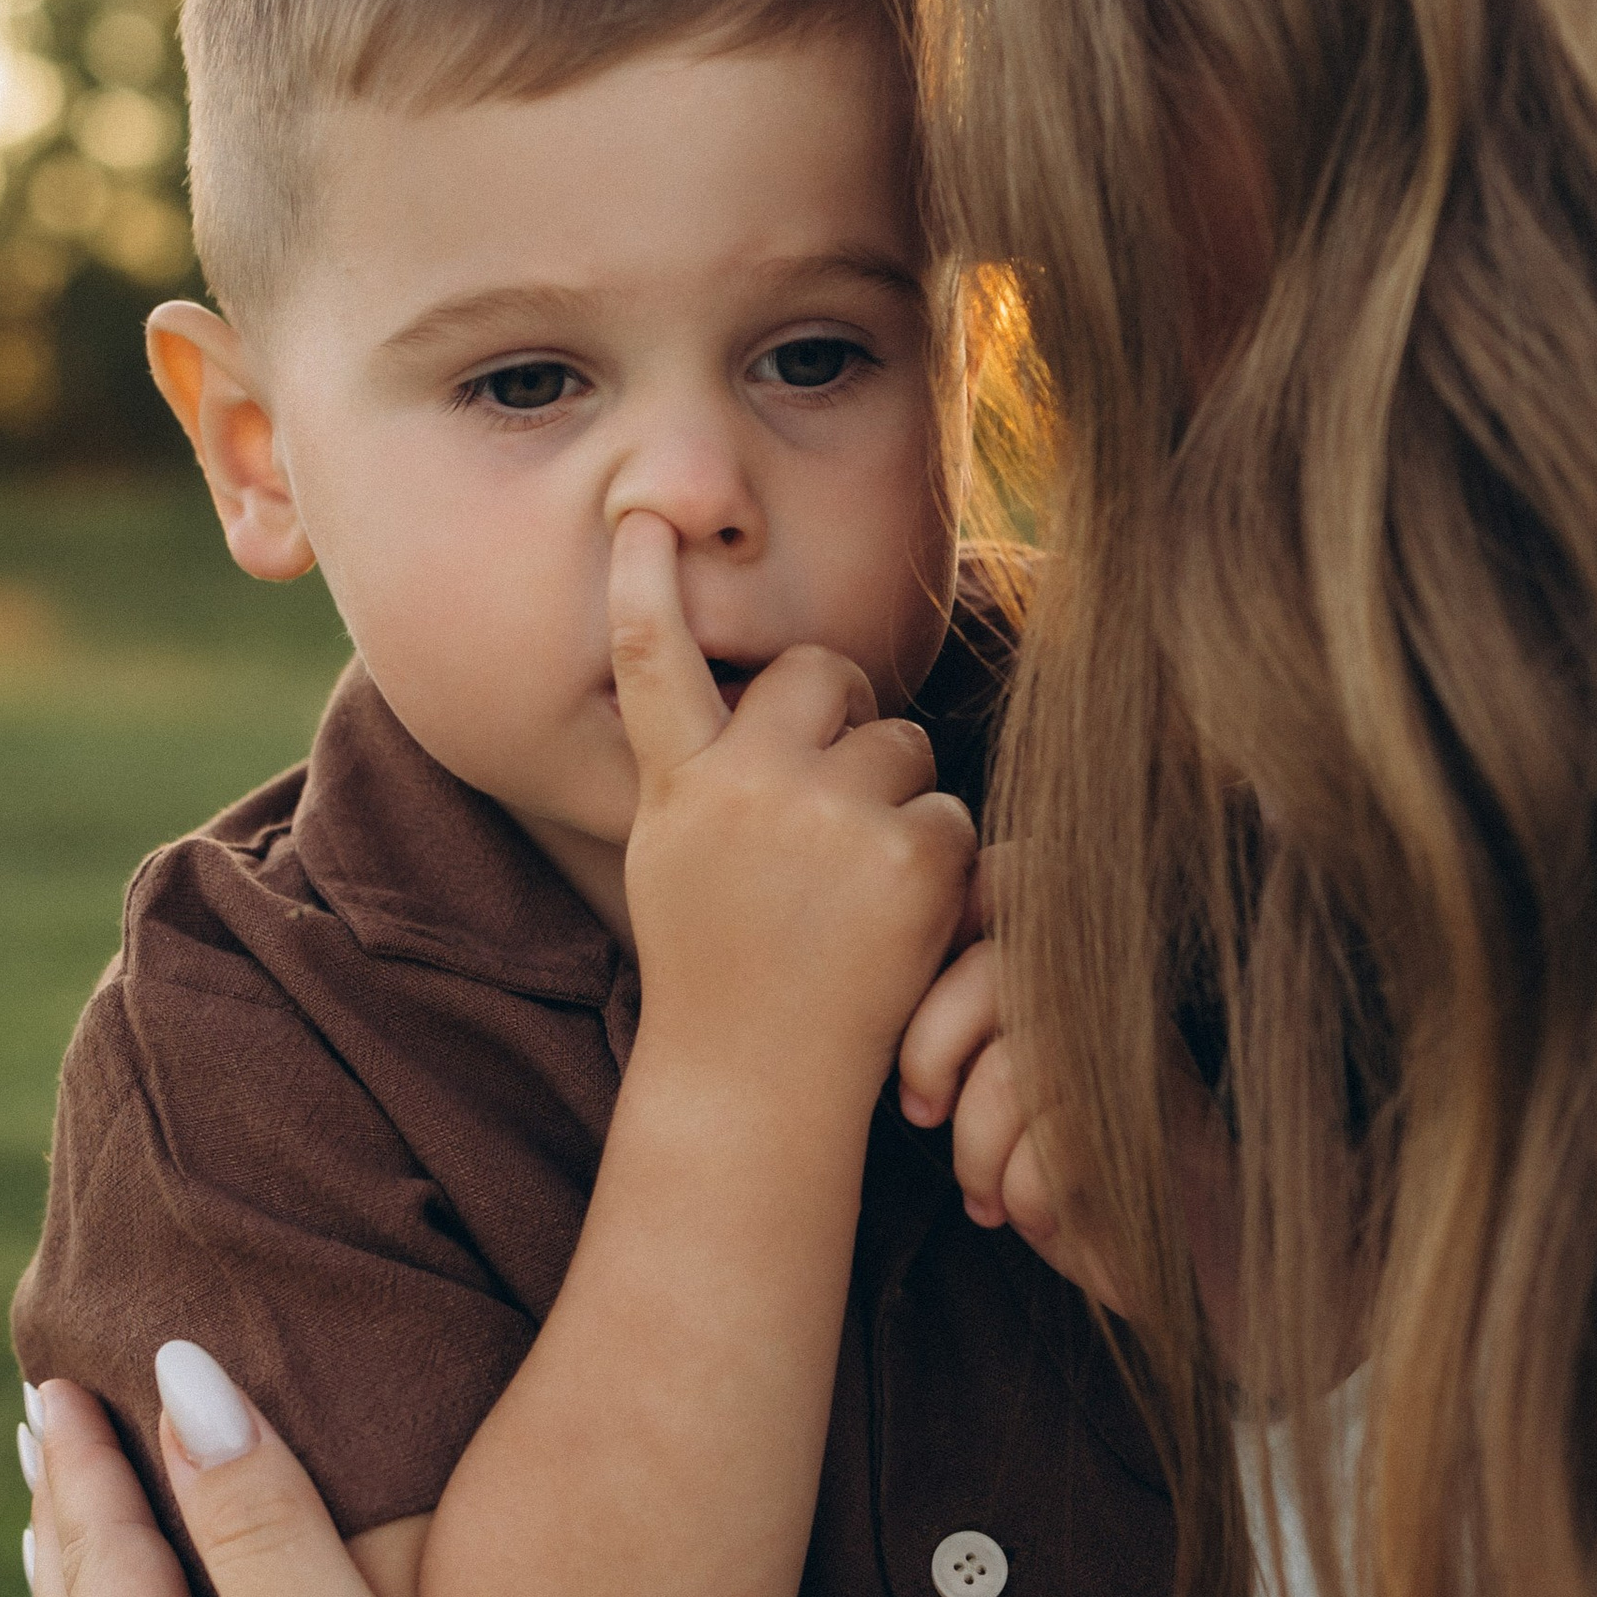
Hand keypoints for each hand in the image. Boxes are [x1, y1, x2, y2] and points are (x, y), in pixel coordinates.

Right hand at [609, 510, 976, 1098]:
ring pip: (899, 742)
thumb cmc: (720, 972)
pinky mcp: (908, 856)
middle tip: (829, 814)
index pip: (652, 659)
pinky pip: (949, 811)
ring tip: (854, 891)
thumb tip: (766, 691)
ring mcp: (829, 817)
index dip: (648, 582)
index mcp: (680, 785)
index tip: (647, 512)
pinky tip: (899, 924)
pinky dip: (940, 864)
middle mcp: (746, 785)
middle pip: (822, 677)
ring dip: (894, 799)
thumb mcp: (674, 858)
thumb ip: (704, 772)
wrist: (753, 1084)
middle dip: (842, 724)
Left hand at [896, 900, 1124, 1296]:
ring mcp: (1145, 1051)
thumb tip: (864, 981)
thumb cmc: (1074, 1170)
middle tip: (925, 1112)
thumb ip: (960, 1014)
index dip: (939, 946)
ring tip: (986, 1191)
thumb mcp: (1005, 1080)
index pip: (1002, 881)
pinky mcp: (1159, 1126)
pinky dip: (1025, 1192)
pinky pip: (1054, 1143)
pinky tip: (1036, 1214)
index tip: (922, 1040)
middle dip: (930, 1052)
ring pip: (1012, 1066)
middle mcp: (1117, 990)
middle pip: (989, 970)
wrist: (1184, 1251)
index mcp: (1080, 959)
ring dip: (978, 1149)